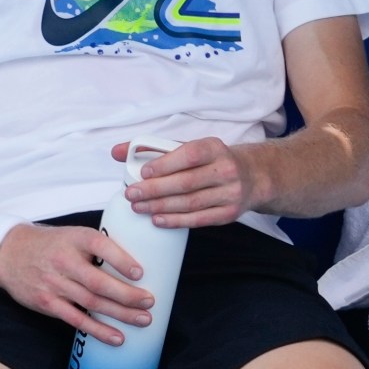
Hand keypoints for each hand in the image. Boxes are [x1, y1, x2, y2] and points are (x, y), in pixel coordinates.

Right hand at [0, 222, 152, 346]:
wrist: (8, 252)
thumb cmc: (50, 244)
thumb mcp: (72, 235)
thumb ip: (98, 246)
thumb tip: (137, 263)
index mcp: (75, 239)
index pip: (101, 246)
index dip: (121, 260)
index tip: (141, 273)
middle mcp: (64, 261)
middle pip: (99, 282)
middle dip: (127, 295)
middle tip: (149, 302)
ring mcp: (54, 284)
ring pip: (92, 302)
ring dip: (120, 314)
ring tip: (143, 320)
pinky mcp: (47, 303)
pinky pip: (76, 319)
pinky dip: (98, 330)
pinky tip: (117, 337)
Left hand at [116, 137, 263, 227]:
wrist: (252, 177)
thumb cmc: (211, 161)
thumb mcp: (189, 148)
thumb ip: (153, 148)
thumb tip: (117, 152)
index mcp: (215, 148)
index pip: (189, 155)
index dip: (165, 164)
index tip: (143, 172)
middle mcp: (226, 170)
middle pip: (187, 182)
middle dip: (155, 190)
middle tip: (131, 194)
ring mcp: (230, 193)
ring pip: (190, 203)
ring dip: (161, 206)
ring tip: (138, 207)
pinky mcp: (229, 213)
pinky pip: (199, 219)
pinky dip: (176, 221)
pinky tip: (158, 219)